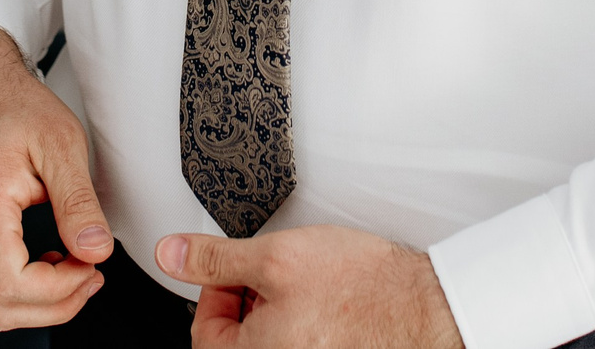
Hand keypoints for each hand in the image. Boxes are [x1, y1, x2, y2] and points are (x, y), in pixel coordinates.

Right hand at [0, 24, 114, 328]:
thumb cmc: (14, 107)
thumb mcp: (61, 143)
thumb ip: (78, 202)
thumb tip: (96, 253)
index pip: (10, 286)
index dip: (59, 291)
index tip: (92, 266)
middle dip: (54, 305)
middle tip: (91, 273)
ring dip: (39, 301)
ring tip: (76, 266)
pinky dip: (21, 287)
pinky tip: (49, 258)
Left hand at [155, 224, 465, 348]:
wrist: (424, 309)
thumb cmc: (363, 289)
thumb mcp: (276, 257)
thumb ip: (214, 258)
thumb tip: (170, 255)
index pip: (204, 331)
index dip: (218, 289)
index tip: (239, 270)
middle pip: (237, 340)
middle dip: (250, 302)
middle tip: (277, 275)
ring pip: (270, 342)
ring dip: (277, 313)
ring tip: (307, 287)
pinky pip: (300, 345)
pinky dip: (304, 327)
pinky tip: (325, 306)